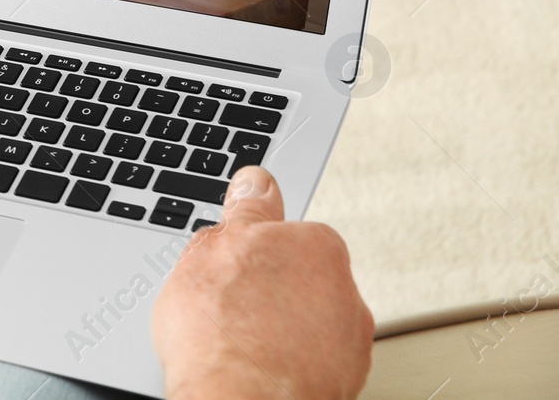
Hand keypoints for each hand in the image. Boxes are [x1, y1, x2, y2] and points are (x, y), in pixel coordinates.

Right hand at [153, 167, 372, 399]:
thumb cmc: (221, 335)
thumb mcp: (212, 247)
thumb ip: (243, 211)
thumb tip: (256, 181)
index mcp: (318, 245)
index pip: (285, 233)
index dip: (248, 250)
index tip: (230, 266)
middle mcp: (345, 292)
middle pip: (298, 279)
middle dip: (266, 290)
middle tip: (226, 307)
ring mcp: (348, 343)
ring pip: (305, 324)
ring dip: (279, 330)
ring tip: (236, 346)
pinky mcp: (344, 384)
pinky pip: (310, 363)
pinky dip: (286, 365)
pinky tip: (253, 369)